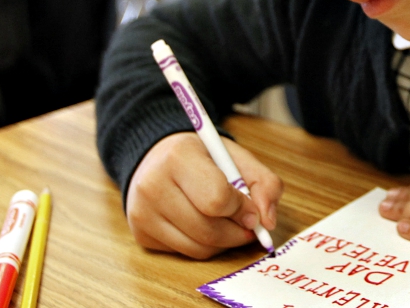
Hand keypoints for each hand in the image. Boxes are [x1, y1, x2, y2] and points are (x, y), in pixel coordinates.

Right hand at [126, 132, 283, 257]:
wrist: (157, 158)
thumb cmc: (201, 157)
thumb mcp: (235, 157)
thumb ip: (263, 183)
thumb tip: (268, 222)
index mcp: (178, 157)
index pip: (216, 199)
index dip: (241, 209)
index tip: (251, 209)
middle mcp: (153, 186)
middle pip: (208, 229)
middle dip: (237, 232)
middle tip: (247, 223)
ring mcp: (143, 213)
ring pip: (199, 248)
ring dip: (224, 242)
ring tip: (228, 223)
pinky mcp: (141, 234)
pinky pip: (185, 253)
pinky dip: (204, 245)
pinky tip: (205, 225)